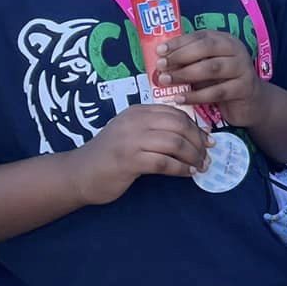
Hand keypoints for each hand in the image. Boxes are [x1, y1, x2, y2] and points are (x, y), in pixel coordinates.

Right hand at [72, 104, 210, 203]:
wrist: (79, 174)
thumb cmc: (110, 156)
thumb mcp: (132, 134)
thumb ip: (156, 130)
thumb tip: (194, 135)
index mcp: (138, 112)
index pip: (176, 113)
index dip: (196, 127)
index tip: (207, 140)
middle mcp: (135, 121)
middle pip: (179, 125)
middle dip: (198, 142)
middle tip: (207, 156)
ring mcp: (131, 140)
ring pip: (175, 143)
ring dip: (193, 156)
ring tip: (201, 166)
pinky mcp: (129, 160)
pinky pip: (164, 162)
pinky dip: (181, 168)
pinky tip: (188, 174)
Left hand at [157, 29, 264, 126]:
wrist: (252, 102)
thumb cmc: (224, 82)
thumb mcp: (208, 67)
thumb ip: (190, 62)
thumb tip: (162, 60)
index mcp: (225, 40)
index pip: (200, 36)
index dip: (179, 42)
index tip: (159, 51)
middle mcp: (236, 50)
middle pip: (206, 48)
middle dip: (180, 56)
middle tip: (161, 65)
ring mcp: (242, 68)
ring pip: (211, 68)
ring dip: (185, 74)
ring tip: (166, 80)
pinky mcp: (244, 88)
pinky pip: (217, 92)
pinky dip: (196, 96)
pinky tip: (180, 99)